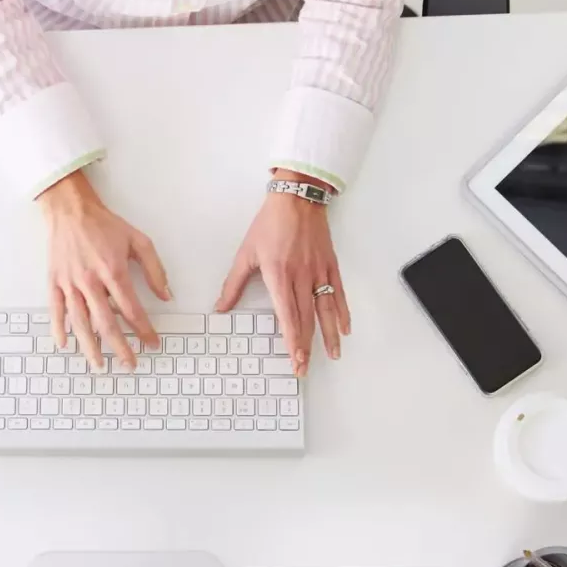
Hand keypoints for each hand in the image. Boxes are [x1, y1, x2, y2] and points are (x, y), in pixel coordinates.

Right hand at [39, 170, 170, 370]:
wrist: (71, 210)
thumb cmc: (104, 225)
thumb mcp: (138, 241)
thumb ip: (154, 269)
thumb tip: (166, 294)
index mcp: (113, 271)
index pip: (131, 309)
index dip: (144, 330)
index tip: (152, 343)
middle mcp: (90, 281)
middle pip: (106, 323)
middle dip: (120, 347)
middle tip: (129, 364)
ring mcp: (70, 283)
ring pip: (80, 322)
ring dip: (90, 347)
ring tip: (99, 365)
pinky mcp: (55, 281)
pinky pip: (56, 310)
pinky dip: (58, 328)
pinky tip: (64, 344)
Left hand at [215, 171, 349, 375]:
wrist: (297, 199)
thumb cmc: (270, 223)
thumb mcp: (246, 253)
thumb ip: (233, 284)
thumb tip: (221, 307)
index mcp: (279, 276)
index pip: (287, 317)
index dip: (292, 342)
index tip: (295, 360)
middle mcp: (301, 278)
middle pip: (307, 320)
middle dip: (307, 347)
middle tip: (305, 368)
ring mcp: (319, 273)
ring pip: (326, 310)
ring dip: (330, 335)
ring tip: (333, 355)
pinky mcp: (330, 266)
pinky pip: (339, 294)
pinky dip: (343, 312)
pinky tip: (345, 328)